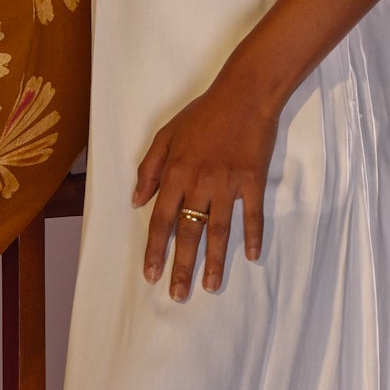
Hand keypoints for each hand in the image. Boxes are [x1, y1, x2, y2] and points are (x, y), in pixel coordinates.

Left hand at [133, 68, 281, 299]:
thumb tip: (136, 201)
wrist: (244, 94)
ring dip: (215, 261)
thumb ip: (149, 168)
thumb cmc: (202, 113)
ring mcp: (228, 184)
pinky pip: (253, 215)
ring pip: (219, 230)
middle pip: (188, 233)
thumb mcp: (165, 134)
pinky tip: (252, 257)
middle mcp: (199, 183)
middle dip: (181, 266)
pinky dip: (254, 236)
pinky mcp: (253, 180)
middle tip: (178, 295)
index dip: (155, 249)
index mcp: (175, 173)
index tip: (151, 274)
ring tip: (210, 286)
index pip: (161, 220)